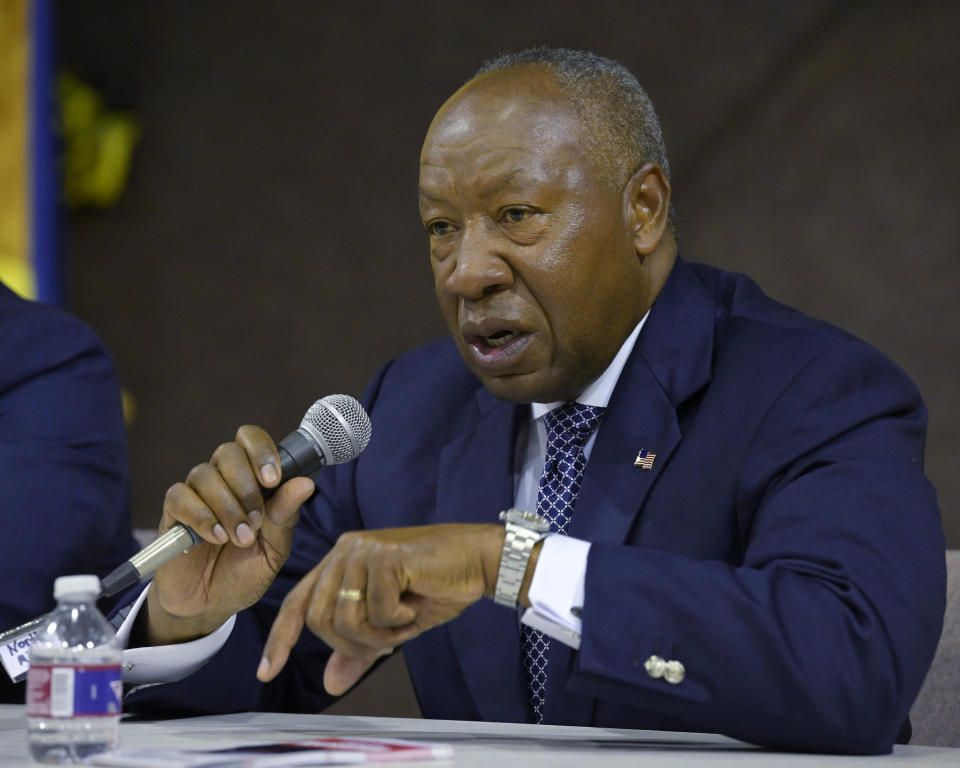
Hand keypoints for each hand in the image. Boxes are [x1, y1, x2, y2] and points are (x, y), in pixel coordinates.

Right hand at [143, 425, 315, 644]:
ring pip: (205, 474)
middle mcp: (223, 480)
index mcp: (252, 481)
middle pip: (228, 452)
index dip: (262, 451)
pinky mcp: (172, 513)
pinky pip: (180, 496)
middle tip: (256, 522)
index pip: (252, 440)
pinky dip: (201, 516)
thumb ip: (285, 516)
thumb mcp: (274, 550)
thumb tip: (305, 483)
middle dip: (246, 487)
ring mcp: (196, 495)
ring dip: (227, 507)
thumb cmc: (244, 573)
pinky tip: (215, 538)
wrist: (210, 606)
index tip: (273, 479)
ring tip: (238, 539)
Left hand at [257, 523, 505, 694]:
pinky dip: (398, 619)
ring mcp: (363, 549)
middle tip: (388, 640)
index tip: (266, 672)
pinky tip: (415, 603)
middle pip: (319, 619)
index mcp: (339, 562)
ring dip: (378, 634)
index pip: (297, 604)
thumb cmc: (436, 587)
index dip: (280, 639)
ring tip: (403, 620)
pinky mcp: (385, 555)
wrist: (477, 561)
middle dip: (353, 643)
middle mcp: (344, 550)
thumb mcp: (392, 626)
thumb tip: (330, 682)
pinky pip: (376, 610)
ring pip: (345, 617)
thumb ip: (359, 649)